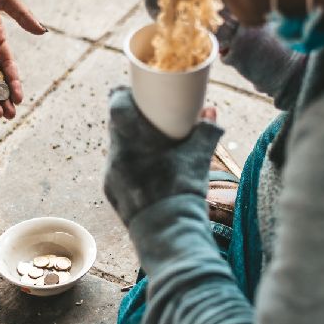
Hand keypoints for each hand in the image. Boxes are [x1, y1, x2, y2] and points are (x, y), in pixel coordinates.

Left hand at [104, 87, 223, 225]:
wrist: (169, 231)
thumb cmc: (183, 189)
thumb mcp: (200, 157)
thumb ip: (207, 131)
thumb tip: (211, 113)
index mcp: (131, 138)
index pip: (116, 103)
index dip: (123, 94)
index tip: (134, 93)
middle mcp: (116, 154)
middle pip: (116, 126)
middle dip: (131, 120)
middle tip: (149, 119)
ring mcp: (112, 175)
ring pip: (118, 150)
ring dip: (131, 145)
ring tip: (151, 148)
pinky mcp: (113, 194)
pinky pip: (119, 172)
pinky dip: (131, 168)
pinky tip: (147, 173)